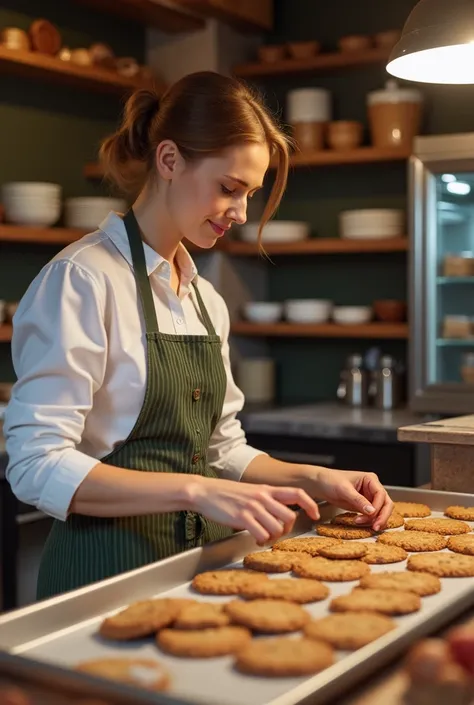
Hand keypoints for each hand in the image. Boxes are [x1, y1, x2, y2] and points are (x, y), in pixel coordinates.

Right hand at [187, 476, 319, 543]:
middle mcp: (263, 497)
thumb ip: (266, 500)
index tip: (315, 514)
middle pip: (290, 517)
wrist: (205, 491)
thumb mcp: (251, 491)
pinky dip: (260, 540)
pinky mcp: (242, 517)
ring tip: (262, 537)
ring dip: (272, 537)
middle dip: (286, 530)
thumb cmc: (226, 493)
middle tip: (277, 534)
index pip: (297, 493)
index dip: (310, 504)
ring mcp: (253, 507)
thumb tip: (278, 516)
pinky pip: (261, 534)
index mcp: (267, 489)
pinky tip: (255, 538)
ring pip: (277, 528)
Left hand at [309, 468, 392, 530]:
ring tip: (360, 523)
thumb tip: (372, 511)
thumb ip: (358, 500)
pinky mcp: (364, 506)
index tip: (371, 516)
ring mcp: (369, 498)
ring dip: (374, 520)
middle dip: (382, 516)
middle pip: (386, 504)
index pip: (381, 494)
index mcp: (370, 479)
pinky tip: (361, 523)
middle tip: (375, 527)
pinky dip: (369, 521)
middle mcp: (372, 488)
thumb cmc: (330, 480)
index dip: (378, 507)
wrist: (320, 484)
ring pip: (381, 511)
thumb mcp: (343, 489)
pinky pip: (372, 516)